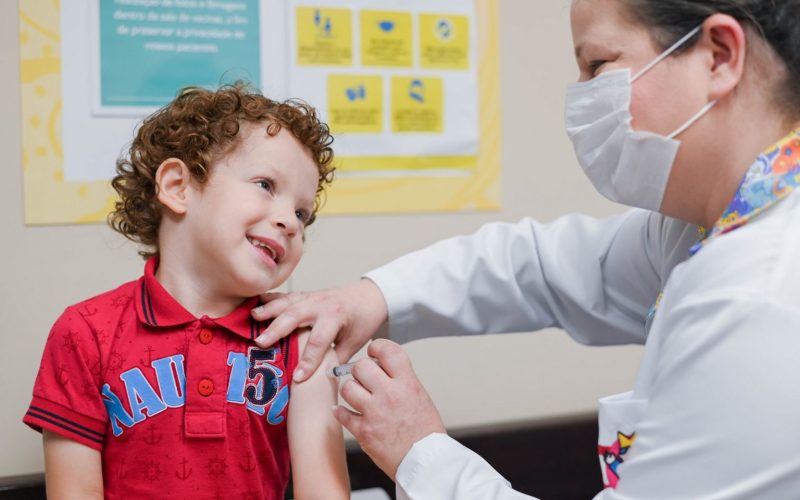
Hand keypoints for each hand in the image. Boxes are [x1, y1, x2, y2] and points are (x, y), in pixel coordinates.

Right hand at [252, 279, 387, 381]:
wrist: (370, 296)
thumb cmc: (363, 320)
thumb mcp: (354, 343)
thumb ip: (336, 360)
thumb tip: (320, 381)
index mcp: (336, 317)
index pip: (318, 341)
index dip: (307, 361)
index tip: (297, 378)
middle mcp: (321, 305)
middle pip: (296, 317)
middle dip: (277, 330)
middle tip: (260, 343)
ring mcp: (312, 297)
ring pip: (287, 303)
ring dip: (269, 310)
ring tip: (252, 318)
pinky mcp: (306, 295)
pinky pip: (286, 297)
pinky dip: (270, 300)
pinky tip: (254, 304)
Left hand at [333, 339, 445, 480]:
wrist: (426, 462)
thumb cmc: (425, 433)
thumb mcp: (420, 395)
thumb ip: (401, 379)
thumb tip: (381, 367)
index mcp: (407, 383)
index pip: (388, 351)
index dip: (377, 347)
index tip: (374, 352)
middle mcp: (390, 394)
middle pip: (361, 366)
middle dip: (361, 371)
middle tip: (365, 378)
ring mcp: (374, 412)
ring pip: (347, 387)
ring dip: (351, 391)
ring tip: (358, 397)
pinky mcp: (363, 431)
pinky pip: (342, 414)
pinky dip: (341, 413)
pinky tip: (346, 412)